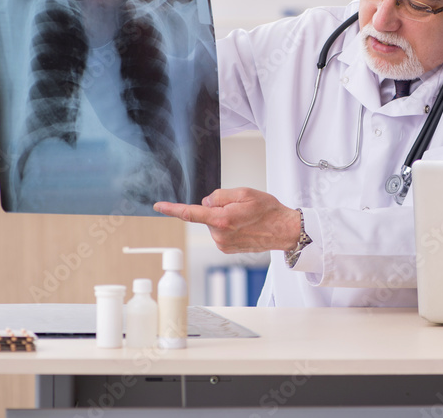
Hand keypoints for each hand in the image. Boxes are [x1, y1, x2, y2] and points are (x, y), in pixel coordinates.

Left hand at [153, 188, 301, 253]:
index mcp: (222, 220)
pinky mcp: (226, 249)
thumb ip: (220, 195)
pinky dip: (228, 226)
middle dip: (217, 208)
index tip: (159, 206)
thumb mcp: (245, 193)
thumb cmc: (269, 211)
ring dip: (223, 217)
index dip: (172, 209)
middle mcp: (220, 235)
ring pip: (213, 223)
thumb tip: (206, 203)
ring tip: (245, 217)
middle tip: (239, 206)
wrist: (283, 230)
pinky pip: (220, 232)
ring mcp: (223, 244)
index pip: (190, 213)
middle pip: (206, 215)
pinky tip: (244, 226)